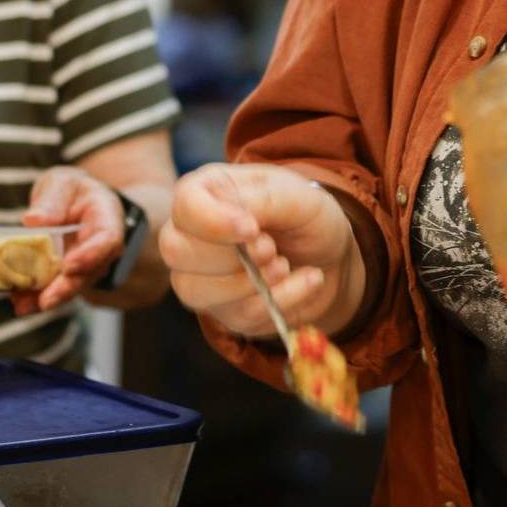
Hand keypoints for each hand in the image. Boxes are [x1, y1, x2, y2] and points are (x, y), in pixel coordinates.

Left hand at [12, 166, 125, 314]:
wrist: (73, 204)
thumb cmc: (70, 191)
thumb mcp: (62, 182)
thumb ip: (52, 199)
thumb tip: (34, 221)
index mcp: (106, 219)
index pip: (107, 240)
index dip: (90, 255)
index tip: (69, 266)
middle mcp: (100, 250)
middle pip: (88, 272)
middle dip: (66, 288)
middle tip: (46, 300)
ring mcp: (84, 267)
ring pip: (69, 286)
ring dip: (45, 297)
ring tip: (23, 304)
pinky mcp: (65, 278)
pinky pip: (52, 289)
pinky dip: (35, 297)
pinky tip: (19, 302)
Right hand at [160, 162, 359, 338]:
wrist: (330, 255)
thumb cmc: (306, 214)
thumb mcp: (297, 195)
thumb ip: (264, 200)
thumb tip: (241, 224)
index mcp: (207, 191)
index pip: (185, 205)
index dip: (214, 222)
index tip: (253, 229)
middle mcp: (192, 232)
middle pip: (176, 251)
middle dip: (230, 257)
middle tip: (271, 250)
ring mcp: (201, 275)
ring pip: (194, 291)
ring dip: (250, 284)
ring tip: (284, 267)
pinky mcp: (222, 309)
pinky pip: (238, 316)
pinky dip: (279, 301)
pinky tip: (304, 281)